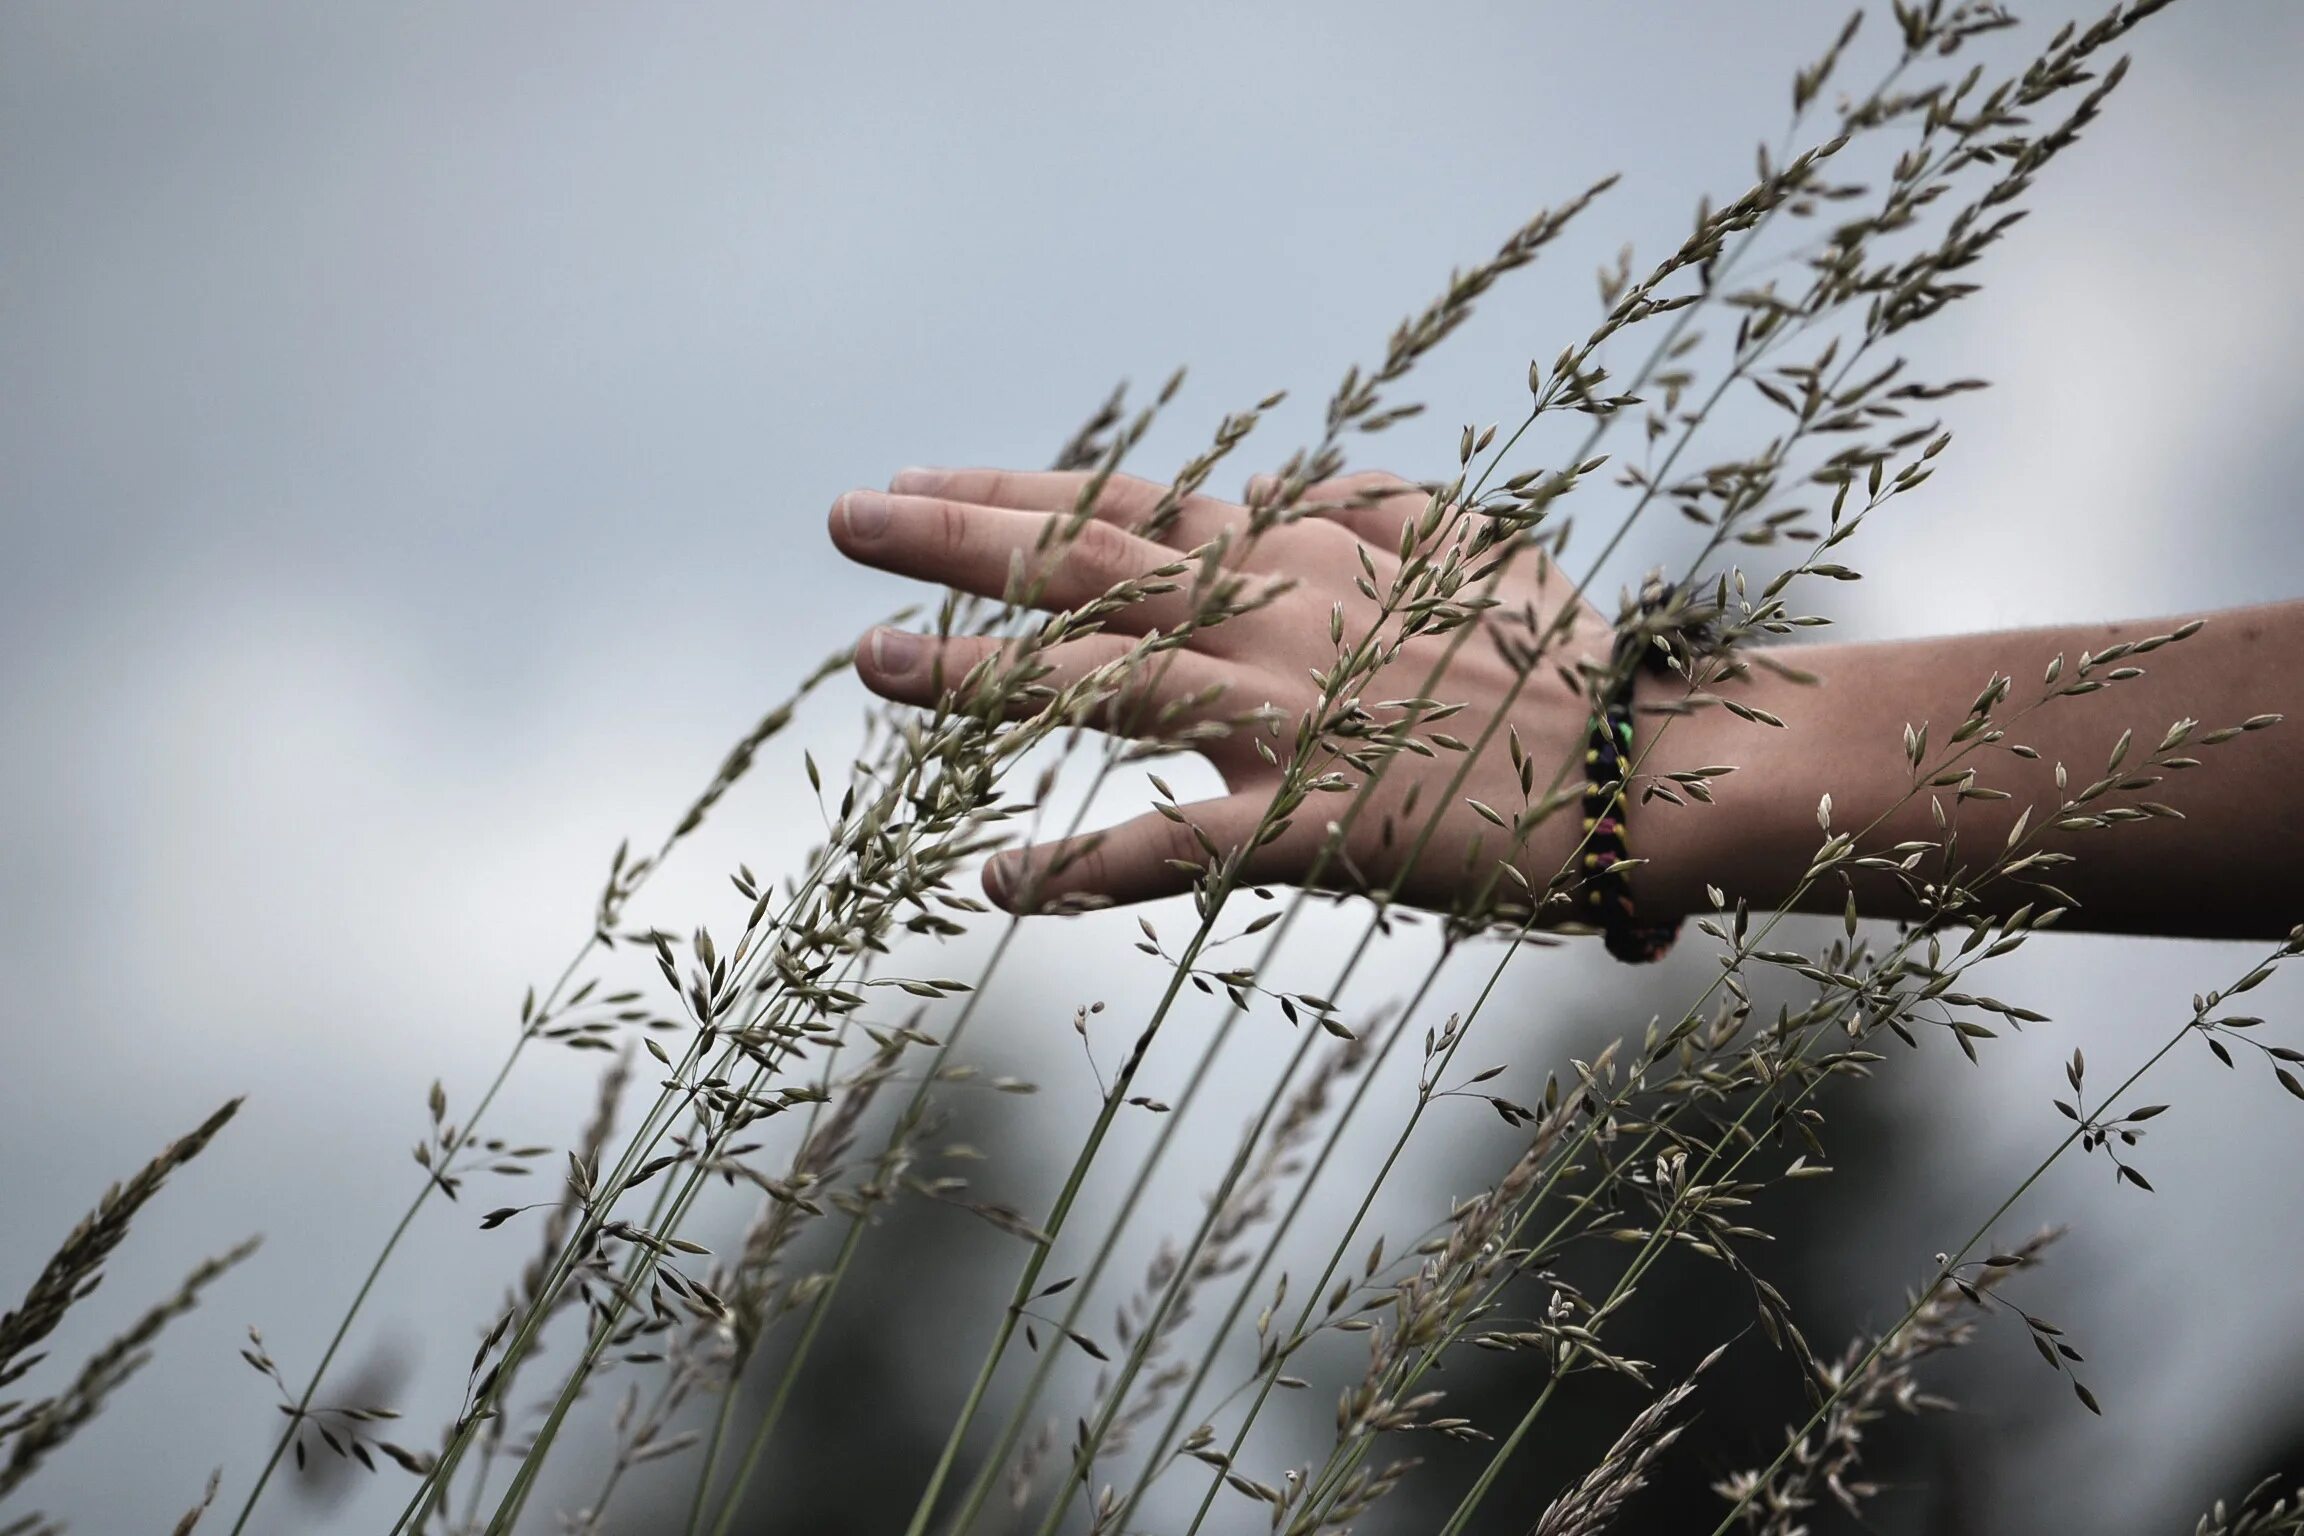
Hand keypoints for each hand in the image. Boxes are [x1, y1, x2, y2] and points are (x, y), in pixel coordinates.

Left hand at [827, 466, 1616, 916]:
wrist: (1647, 767)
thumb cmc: (1569, 663)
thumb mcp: (1477, 546)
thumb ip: (1381, 509)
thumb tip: (1313, 485)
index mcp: (1308, 553)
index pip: (1130, 507)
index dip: (1016, 491)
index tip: (924, 480)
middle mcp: (1276, 615)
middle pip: (1086, 563)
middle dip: (954, 538)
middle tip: (846, 519)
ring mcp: (1284, 716)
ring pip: (1096, 680)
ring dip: (975, 673)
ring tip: (871, 663)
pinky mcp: (1307, 823)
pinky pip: (1162, 848)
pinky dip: (1072, 869)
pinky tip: (992, 885)